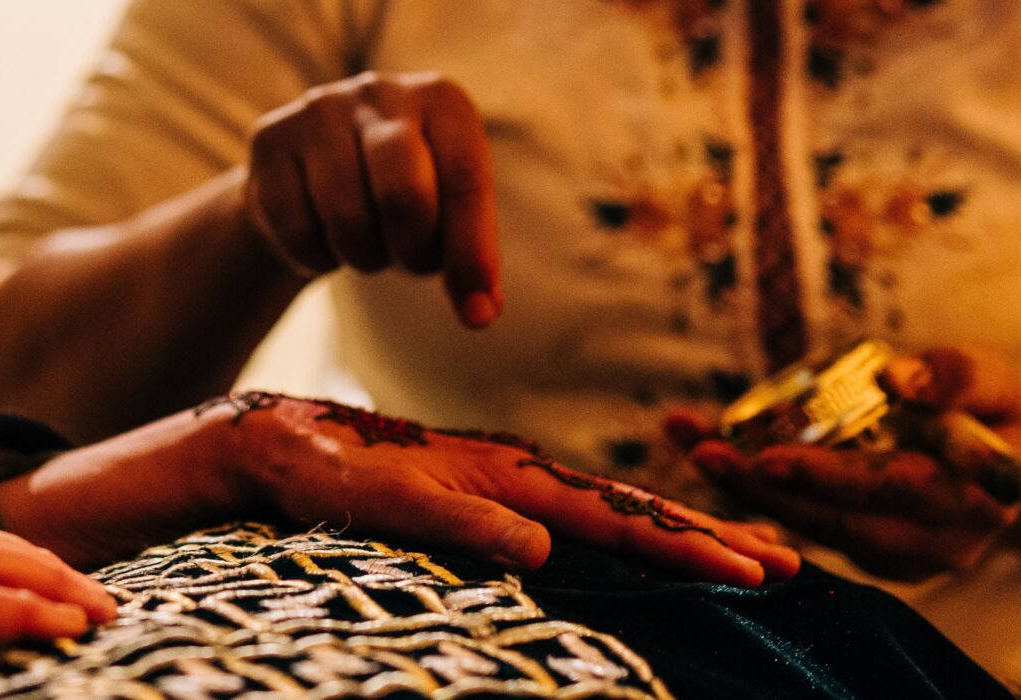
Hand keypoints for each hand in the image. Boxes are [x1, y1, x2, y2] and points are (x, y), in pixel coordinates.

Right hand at [0, 391, 798, 587]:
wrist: (232, 450)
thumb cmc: (329, 490)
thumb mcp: (413, 525)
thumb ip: (472, 535)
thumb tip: (547, 560)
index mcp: (499, 485)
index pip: (612, 513)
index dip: (690, 538)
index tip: (773, 569)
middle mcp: (485, 474)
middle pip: (608, 505)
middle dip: (698, 539)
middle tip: (788, 571)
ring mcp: (439, 477)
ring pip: (557, 503)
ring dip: (641, 534)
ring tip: (724, 565)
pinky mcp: (380, 484)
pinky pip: (444, 511)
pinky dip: (486, 528)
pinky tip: (533, 551)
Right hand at [243, 72, 501, 327]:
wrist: (314, 176)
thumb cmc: (402, 197)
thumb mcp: (446, 213)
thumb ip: (469, 258)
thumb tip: (480, 312)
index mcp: (441, 99)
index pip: (466, 177)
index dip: (472, 250)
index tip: (477, 312)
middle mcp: (381, 90)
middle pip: (403, 194)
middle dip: (413, 252)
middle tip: (412, 265)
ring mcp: (319, 109)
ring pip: (346, 217)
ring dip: (363, 258)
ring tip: (367, 244)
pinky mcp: (270, 137)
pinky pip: (295, 228)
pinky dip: (315, 257)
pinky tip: (323, 238)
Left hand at [672, 346, 1020, 581]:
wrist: (1015, 455)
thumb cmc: (1001, 407)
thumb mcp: (995, 376)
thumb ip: (956, 375)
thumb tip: (899, 379)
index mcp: (965, 502)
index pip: (887, 493)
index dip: (827, 479)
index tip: (770, 458)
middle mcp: (927, 544)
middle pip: (832, 521)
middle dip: (761, 488)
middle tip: (700, 449)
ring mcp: (893, 554)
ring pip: (809, 525)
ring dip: (742, 486)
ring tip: (686, 439)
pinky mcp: (864, 548)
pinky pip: (803, 519)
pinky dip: (753, 487)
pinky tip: (704, 445)